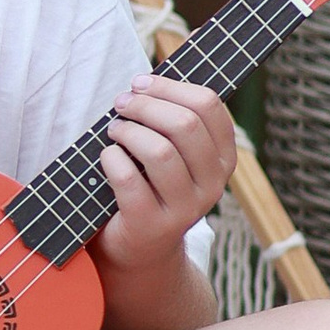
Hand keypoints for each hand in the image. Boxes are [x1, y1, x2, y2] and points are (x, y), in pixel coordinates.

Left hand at [96, 75, 236, 275]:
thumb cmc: (150, 184)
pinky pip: (129, 181)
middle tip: (121, 104)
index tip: (141, 82)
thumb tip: (145, 80)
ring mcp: (185, 209)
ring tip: (114, 130)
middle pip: (185, 126)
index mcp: (222, 159)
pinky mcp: (153, 226)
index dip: (170, 86)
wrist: (140, 248)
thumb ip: (170, 119)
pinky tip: (107, 157)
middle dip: (145, 105)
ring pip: (160, 152)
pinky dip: (112, 160)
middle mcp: (212, 185)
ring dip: (128, 131)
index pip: (209, 106)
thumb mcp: (172, 153)